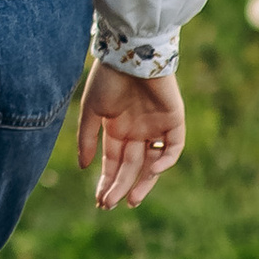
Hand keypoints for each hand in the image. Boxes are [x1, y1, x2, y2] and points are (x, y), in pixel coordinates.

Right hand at [76, 58, 185, 209]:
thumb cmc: (107, 79)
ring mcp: (156, 128)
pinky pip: (173, 148)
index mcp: (116, 130)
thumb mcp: (91, 110)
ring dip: (143, 183)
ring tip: (131, 201)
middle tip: (109, 204)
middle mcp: (136, 132)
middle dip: (119, 186)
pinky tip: (152, 170)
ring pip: (152, 164)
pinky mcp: (174, 121)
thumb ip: (87, 138)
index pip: (113, 163)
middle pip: (130, 167)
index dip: (107, 182)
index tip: (100, 201)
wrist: (130, 54)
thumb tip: (83, 167)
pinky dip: (165, 161)